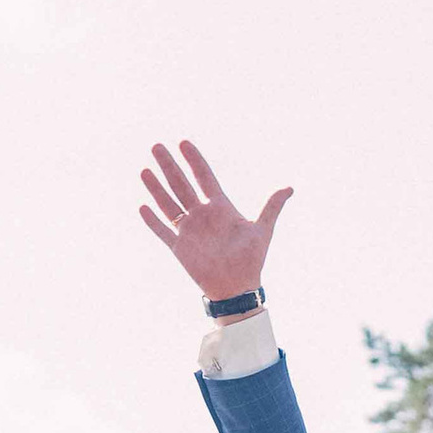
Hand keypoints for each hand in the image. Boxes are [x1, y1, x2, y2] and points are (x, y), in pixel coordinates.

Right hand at [137, 139, 292, 300]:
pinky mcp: (179, 247)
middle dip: (169, 166)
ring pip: (168, 204)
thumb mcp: (263, 230)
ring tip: (145, 170)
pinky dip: (152, 220)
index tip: (183, 142)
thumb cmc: (251, 260)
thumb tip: (290, 187)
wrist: (238, 289)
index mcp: (220, 207)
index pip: (204, 177)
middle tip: (157, 146)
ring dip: (156, 188)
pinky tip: (142, 206)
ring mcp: (189, 230)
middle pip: (181, 185)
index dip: (195, 160)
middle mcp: (202, 215)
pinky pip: (162, 231)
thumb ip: (272, 207)